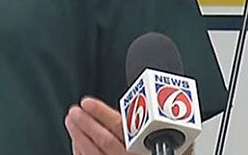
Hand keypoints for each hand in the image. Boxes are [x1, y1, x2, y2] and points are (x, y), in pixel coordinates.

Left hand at [65, 97, 195, 154]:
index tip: (87, 102)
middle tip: (74, 111)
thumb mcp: (175, 139)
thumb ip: (164, 122)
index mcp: (149, 148)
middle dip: (87, 125)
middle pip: (106, 142)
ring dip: (80, 138)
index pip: (122, 129)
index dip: (102, 114)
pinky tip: (77, 143)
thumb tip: (154, 98)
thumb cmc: (171, 151)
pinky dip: (82, 153)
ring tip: (72, 121)